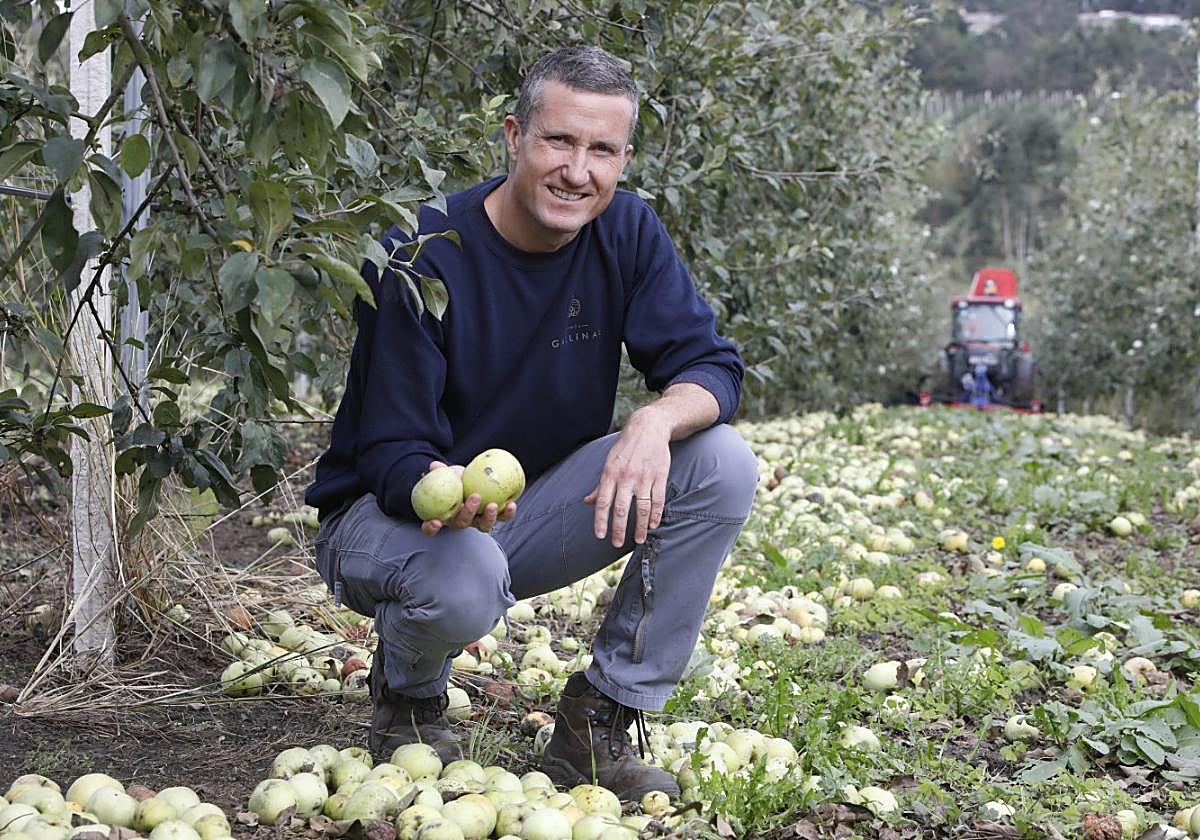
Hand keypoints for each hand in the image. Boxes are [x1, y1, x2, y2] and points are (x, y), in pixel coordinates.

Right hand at [420, 461, 516, 535]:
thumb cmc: (454, 479)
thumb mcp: (445, 474)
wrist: (470, 479)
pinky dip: (507, 513)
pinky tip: (512, 504)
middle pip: (462, 523)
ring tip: (493, 505)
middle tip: (474, 497)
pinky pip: (501, 518)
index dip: (431, 528)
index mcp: (443, 515)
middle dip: (468, 512)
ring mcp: (477, 520)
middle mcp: (460, 521)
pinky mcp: (493, 516)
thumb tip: (435, 466)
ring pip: (483, 526)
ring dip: (489, 517)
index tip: (436, 522)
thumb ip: (438, 472)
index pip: (430, 527)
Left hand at [584, 412, 669, 545]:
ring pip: (641, 508)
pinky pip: (657, 500)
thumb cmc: (626, 447)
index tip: (600, 535)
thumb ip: (600, 485)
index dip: (601, 520)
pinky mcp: (659, 476)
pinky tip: (653, 525)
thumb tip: (587, 502)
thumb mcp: (609, 462)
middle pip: (621, 508)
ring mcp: (644, 477)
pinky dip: (656, 514)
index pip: (603, 502)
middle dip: (618, 529)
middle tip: (616, 544)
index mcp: (610, 473)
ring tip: (638, 540)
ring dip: (640, 526)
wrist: (649, 427)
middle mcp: (626, 477)